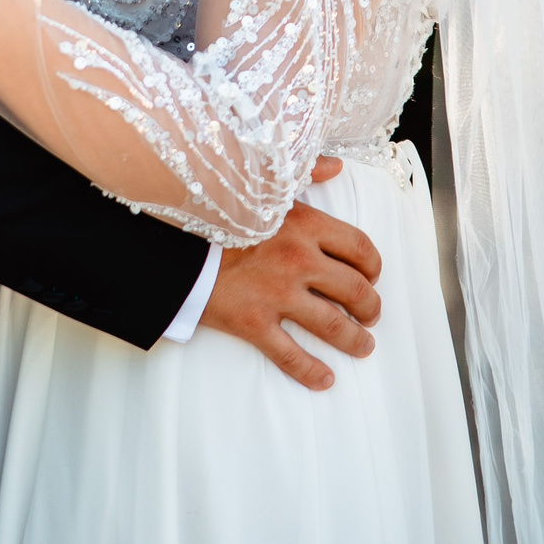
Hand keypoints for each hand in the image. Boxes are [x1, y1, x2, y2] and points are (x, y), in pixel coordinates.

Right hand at [200, 167, 383, 391]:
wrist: (170, 240)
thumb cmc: (218, 211)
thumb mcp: (265, 185)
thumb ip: (306, 172)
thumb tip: (336, 165)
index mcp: (305, 224)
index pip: (360, 248)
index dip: (373, 266)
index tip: (372, 275)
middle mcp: (298, 260)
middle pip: (355, 290)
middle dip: (371, 307)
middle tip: (371, 314)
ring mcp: (277, 294)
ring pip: (333, 326)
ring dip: (355, 340)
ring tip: (362, 345)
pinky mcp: (254, 321)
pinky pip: (290, 354)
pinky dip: (310, 371)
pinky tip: (324, 379)